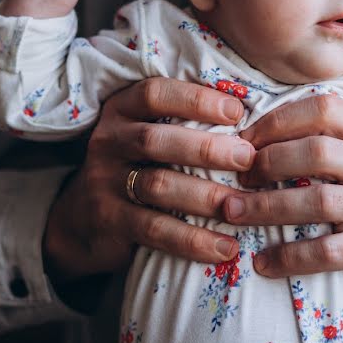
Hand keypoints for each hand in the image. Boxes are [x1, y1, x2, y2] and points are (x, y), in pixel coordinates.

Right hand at [42, 78, 255, 280]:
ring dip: (204, 197)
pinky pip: (155, 229)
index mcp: (122, 110)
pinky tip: (226, 248)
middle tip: (247, 158)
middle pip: (156, 140)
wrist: (82, 220)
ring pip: (157, 185)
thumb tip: (259, 118)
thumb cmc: (139, 168)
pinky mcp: (109, 221)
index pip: (155, 94)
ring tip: (241, 208)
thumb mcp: (151, 137)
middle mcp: (108, 141)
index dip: (196, 100)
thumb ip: (187, 124)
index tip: (237, 111)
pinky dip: (193, 240)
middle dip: (205, 148)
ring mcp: (104, 182)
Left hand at [226, 95, 342, 324]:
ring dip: (267, 207)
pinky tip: (263, 262)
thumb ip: (334, 138)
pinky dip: (289, 257)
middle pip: (316, 152)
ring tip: (233, 213)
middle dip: (268, 161)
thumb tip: (261, 130)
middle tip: (238, 176)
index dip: (278, 120)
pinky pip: (325, 252)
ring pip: (317, 201)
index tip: (246, 138)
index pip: (324, 109)